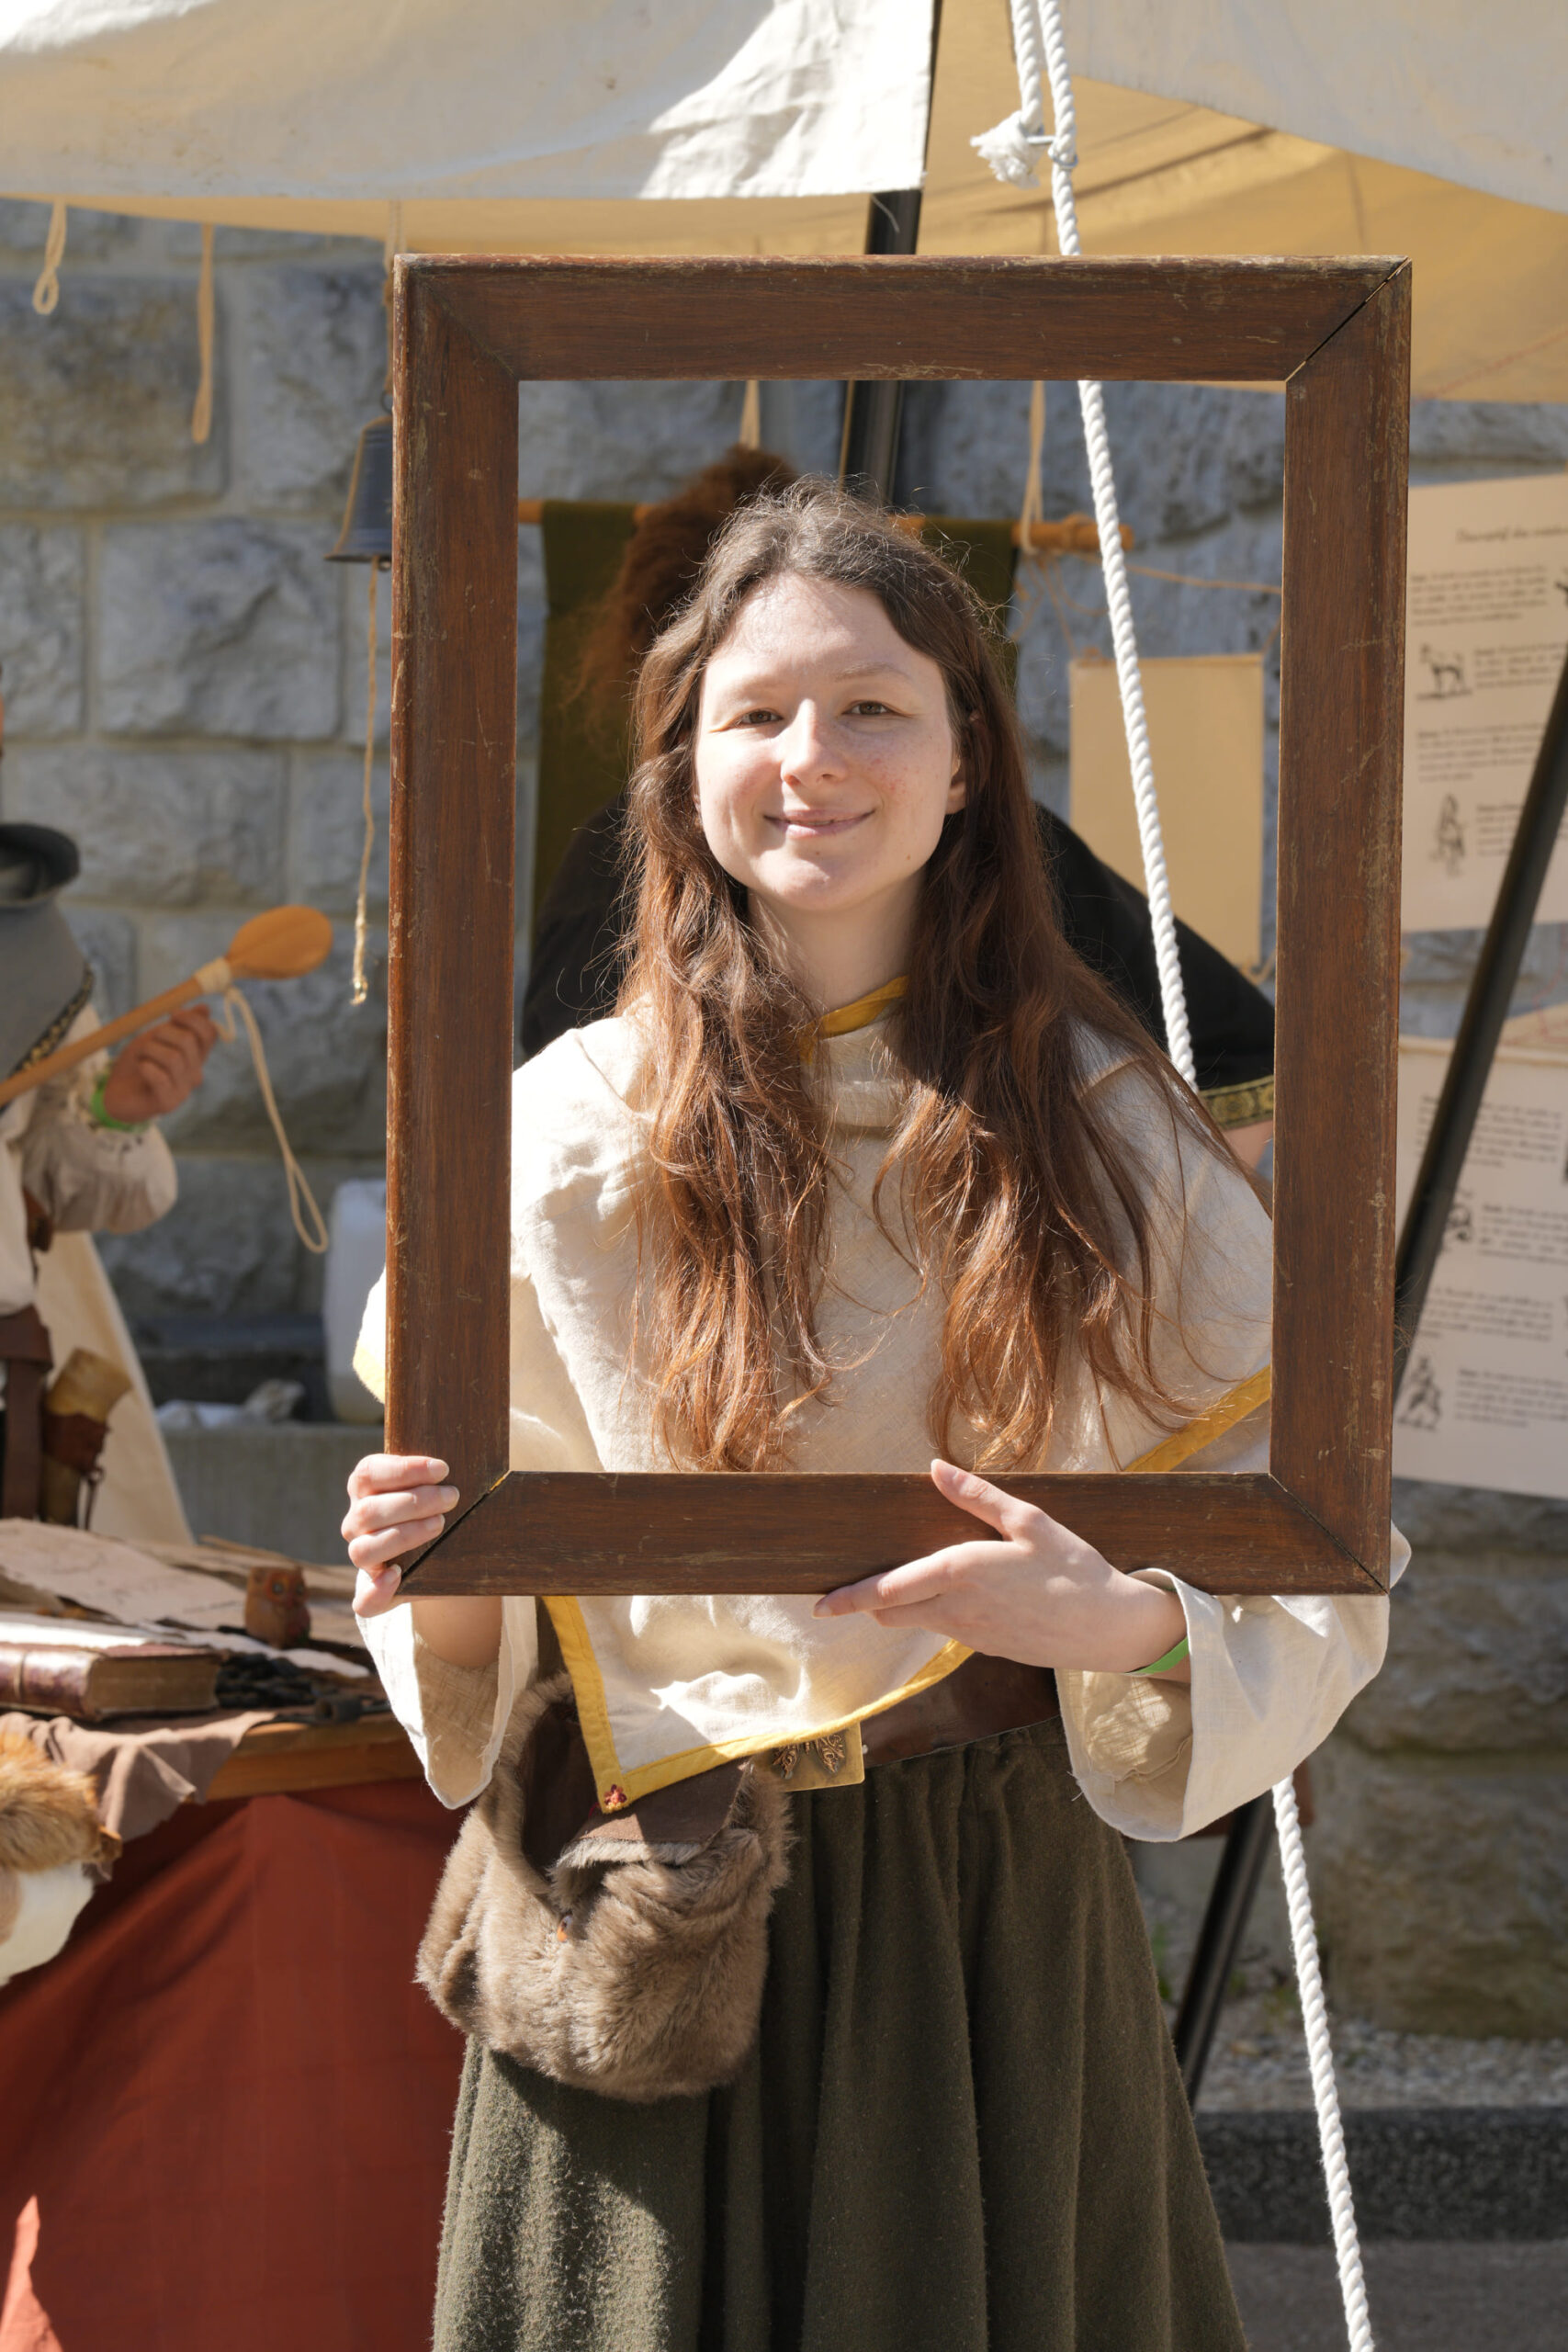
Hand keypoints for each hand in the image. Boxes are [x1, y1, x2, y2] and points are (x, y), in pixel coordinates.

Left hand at [100, 1007, 217, 1122]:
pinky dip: (146, 1067)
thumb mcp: (156, 1038)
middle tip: (148, 1039)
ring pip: (173, 1058)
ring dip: (149, 1050)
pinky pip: (160, 1077)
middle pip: (189, 1042)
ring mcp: (183, 1090)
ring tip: (140, 1056)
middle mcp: (194, 1073)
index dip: (193, 1019)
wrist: (118, 1094)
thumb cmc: (138, 1063)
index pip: (209, 1034)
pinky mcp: (168, 1102)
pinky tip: (141, 1069)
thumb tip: (204, 1008)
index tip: (173, 1013)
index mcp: (195, 1056)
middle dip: (163, 1032)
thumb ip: (179, 1025)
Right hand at [344, 1453, 457, 1616]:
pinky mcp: (373, 1592)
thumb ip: (434, 1475)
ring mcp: (361, 1556)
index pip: (369, 1473)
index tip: (443, 1469)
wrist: (444, 1554)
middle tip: (452, 1497)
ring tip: (439, 1525)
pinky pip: (364, 1600)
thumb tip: (444, 1470)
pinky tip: (398, 1575)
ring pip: (363, 1550)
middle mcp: (356, 1522)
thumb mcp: (434, 1487)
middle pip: (369, 1511)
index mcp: (365, 1488)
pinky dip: (377, 1591)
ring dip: (403, 1536)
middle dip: (415, 1502)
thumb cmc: (439, 1507)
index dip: (404, 1470)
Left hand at [813, 1458, 1188, 1676]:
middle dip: (867, 1604)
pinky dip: (934, 1614)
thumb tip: (936, 1469)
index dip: (852, 1599)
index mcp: (963, 1571)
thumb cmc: (1074, 1568)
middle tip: (844, 1589)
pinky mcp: (988, 1648)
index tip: (820, 1605)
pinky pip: (947, 1630)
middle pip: (893, 1614)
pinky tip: (951, 1595)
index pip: (891, 1590)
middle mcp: (959, 1609)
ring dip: (900, 1608)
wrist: (1110, 1628)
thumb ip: (978, 1497)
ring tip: (894, 1584)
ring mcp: (972, 1634)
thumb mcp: (1030, 1521)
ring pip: (917, 1624)